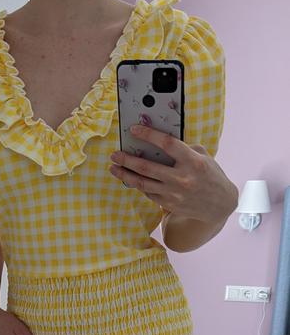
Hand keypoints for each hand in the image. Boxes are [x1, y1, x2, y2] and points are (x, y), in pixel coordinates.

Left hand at [109, 124, 237, 223]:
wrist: (219, 205)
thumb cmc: (210, 175)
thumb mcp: (203, 157)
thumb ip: (184, 149)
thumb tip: (158, 142)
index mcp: (193, 162)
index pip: (167, 144)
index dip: (149, 135)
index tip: (134, 129)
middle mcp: (182, 178)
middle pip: (147, 167)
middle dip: (127, 159)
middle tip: (115, 154)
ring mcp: (174, 193)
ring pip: (142, 183)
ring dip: (125, 174)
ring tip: (114, 167)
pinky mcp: (169, 204)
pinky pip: (148, 193)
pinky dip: (138, 184)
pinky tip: (130, 178)